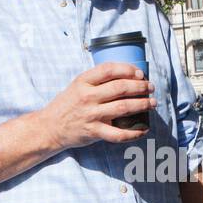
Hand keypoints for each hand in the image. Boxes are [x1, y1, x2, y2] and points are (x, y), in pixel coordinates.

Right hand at [40, 63, 155, 150]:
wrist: (50, 127)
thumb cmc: (67, 104)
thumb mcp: (77, 85)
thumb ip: (97, 80)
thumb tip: (127, 76)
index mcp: (83, 81)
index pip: (109, 70)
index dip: (128, 69)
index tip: (140, 73)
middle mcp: (88, 96)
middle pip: (121, 88)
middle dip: (140, 87)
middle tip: (150, 88)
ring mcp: (91, 115)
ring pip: (123, 108)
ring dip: (142, 105)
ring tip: (152, 103)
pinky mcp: (94, 132)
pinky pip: (118, 133)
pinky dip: (134, 132)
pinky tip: (144, 129)